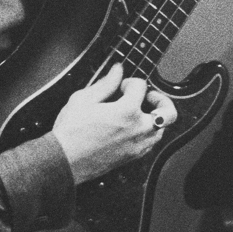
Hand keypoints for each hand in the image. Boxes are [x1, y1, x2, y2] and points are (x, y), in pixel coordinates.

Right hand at [51, 64, 177, 184]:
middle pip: (168, 111)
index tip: (120, 86)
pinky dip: (148, 132)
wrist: (64, 160)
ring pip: (162, 129)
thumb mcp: (83, 99)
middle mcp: (139, 128)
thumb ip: (106, 83)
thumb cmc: (71, 132)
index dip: (129, 82)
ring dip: (155, 117)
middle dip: (160, 99)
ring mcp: (139, 144)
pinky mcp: (134, 156)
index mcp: (128, 111)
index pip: (141, 86)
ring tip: (139, 112)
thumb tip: (117, 71)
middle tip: (148, 97)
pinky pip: (151, 142)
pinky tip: (133, 128)